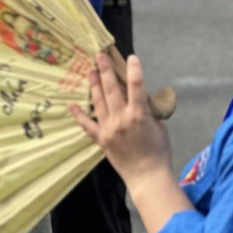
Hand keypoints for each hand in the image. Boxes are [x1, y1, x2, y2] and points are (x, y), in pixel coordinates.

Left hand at [70, 53, 174, 194]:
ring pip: (98, 102)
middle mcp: (122, 119)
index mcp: (140, 115)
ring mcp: (109, 129)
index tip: (131, 57)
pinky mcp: (101, 139)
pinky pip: (87, 125)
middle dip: (106, 70)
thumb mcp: (159, 126)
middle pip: (111, 89)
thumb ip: (149, 110)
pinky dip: (79, 115)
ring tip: (90, 71)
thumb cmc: (159, 151)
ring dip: (94, 85)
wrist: (147, 176)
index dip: (134, 70)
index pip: (136, 86)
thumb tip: (140, 98)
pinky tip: (72, 105)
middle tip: (100, 56)